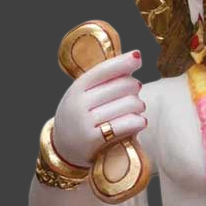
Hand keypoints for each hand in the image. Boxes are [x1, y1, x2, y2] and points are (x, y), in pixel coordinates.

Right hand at [53, 50, 145, 166]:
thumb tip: (134, 58)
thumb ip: (104, 80)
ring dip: (139, 106)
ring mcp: (85, 121)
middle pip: (122, 86)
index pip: (104, 69)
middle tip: (135, 95)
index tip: (138, 58)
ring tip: (137, 109)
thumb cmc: (82, 115)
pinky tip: (141, 122)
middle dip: (135, 88)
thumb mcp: (84, 94)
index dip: (123, 62)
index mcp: (78, 87)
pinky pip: (126, 125)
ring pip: (128, 105)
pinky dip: (139, 122)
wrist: (64, 147)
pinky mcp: (94, 139)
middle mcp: (80, 102)